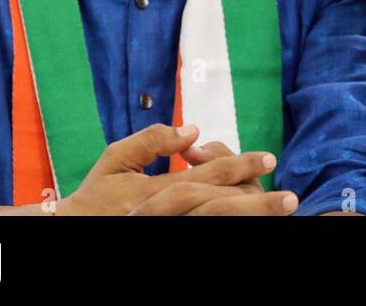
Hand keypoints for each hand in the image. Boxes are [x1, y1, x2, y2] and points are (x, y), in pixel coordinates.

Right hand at [55, 123, 280, 215]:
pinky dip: (229, 225)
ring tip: (278, 212)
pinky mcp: (172, 236)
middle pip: (224, 205)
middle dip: (260, 202)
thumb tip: (192, 130)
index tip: (269, 158)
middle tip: (291, 199)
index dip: (243, 165)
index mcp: (159, 191)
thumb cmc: (95, 197)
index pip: (211, 175)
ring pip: (219, 221)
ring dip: (251, 217)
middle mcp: (169, 214)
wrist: (74, 231)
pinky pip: (207, 231)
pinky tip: (248, 221)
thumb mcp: (115, 160)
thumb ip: (151, 140)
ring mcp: (173, 229)